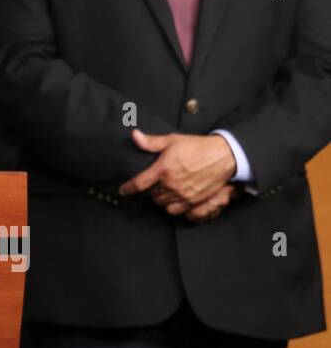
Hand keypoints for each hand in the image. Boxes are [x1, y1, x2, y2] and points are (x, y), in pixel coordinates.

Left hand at [119, 130, 237, 216]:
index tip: (123, 191)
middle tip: (149, 185)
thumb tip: (134, 136)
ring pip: (162, 204)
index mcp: (163, 170)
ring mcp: (184, 195)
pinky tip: (172, 199)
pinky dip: (171, 207)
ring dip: (158, 199)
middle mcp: (172, 185)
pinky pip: (176, 211)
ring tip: (160, 191)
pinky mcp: (195, 201)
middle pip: (150, 196)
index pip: (138, 184)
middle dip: (147, 192)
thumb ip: (151, 142)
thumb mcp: (172, 140)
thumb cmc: (197, 146)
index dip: (128, 189)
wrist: (224, 156)